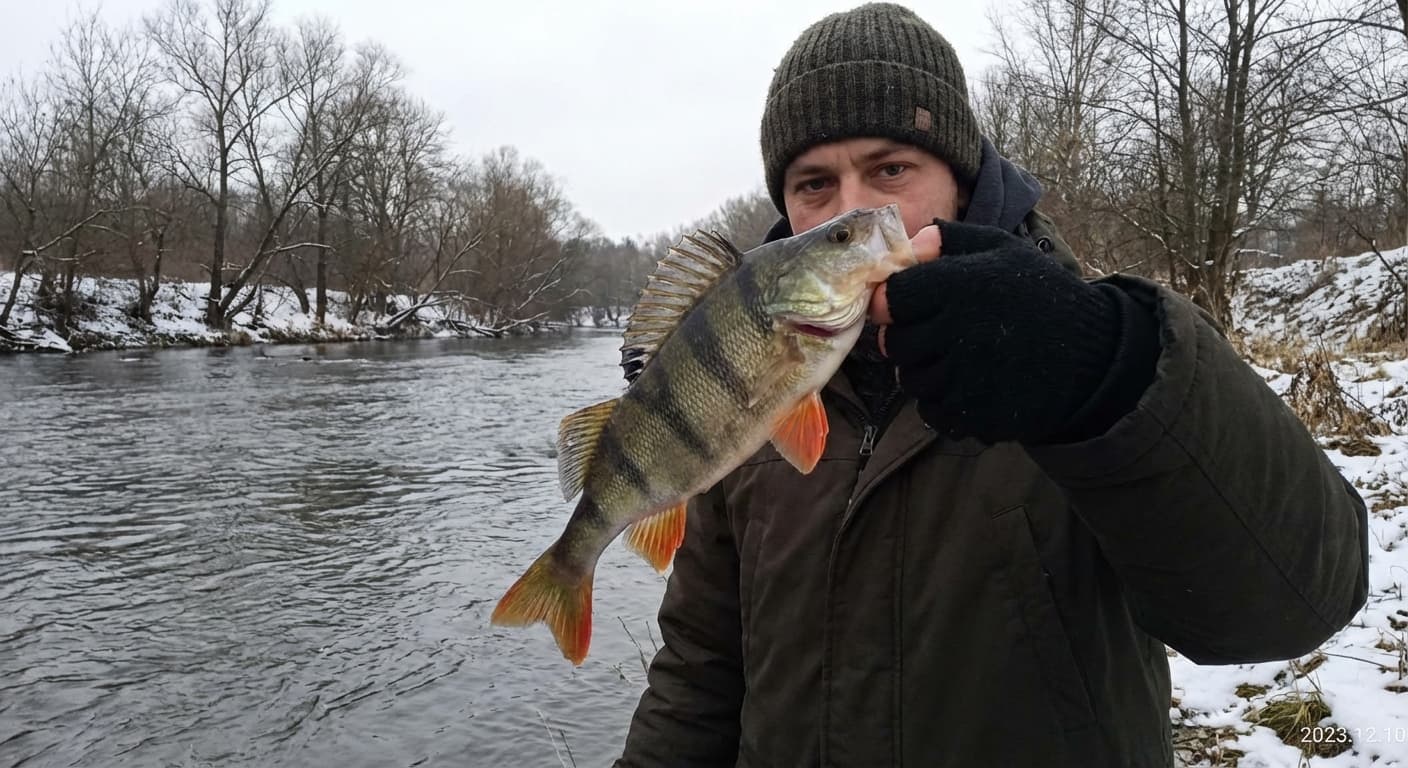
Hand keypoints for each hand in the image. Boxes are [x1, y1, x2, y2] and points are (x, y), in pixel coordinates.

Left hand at [870, 219, 1127, 443]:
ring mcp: (967, 377)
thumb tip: (908, 244)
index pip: (893, 298)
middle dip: (907, 338)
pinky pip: (933, 411)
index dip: (894, 302)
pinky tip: (966, 385)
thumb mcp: (1003, 250)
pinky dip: (941, 402)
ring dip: (923, 371)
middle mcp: (960, 331)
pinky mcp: (977, 413)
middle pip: (896, 343)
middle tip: (933, 334)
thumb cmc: (1041, 295)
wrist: (1094, 354)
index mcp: (962, 285)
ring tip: (956, 359)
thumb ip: (951, 240)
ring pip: (911, 380)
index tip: (906, 305)